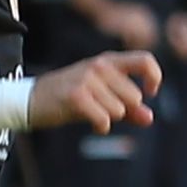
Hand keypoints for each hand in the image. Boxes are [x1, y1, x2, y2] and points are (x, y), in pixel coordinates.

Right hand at [38, 50, 163, 133]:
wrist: (32, 100)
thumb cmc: (70, 98)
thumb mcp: (102, 98)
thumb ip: (129, 108)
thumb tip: (150, 118)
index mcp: (108, 61)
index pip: (145, 60)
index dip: (154, 78)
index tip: (150, 93)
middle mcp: (99, 66)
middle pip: (134, 96)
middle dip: (124, 110)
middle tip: (104, 109)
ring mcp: (87, 79)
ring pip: (119, 110)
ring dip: (109, 118)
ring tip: (92, 113)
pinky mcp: (77, 96)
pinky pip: (104, 120)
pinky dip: (100, 127)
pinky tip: (92, 124)